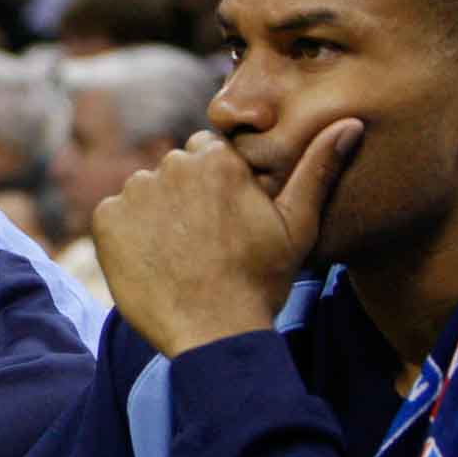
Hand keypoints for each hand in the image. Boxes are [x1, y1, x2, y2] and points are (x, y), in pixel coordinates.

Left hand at [91, 119, 361, 357]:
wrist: (214, 333)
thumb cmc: (261, 281)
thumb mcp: (298, 225)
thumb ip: (318, 168)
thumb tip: (351, 123)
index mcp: (218, 160)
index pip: (208, 153)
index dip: (216, 186)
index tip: (225, 219)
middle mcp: (172, 165)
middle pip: (175, 170)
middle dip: (186, 197)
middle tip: (204, 242)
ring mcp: (135, 191)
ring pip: (145, 192)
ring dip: (156, 214)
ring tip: (179, 255)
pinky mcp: (106, 219)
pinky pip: (115, 216)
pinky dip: (128, 235)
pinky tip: (153, 262)